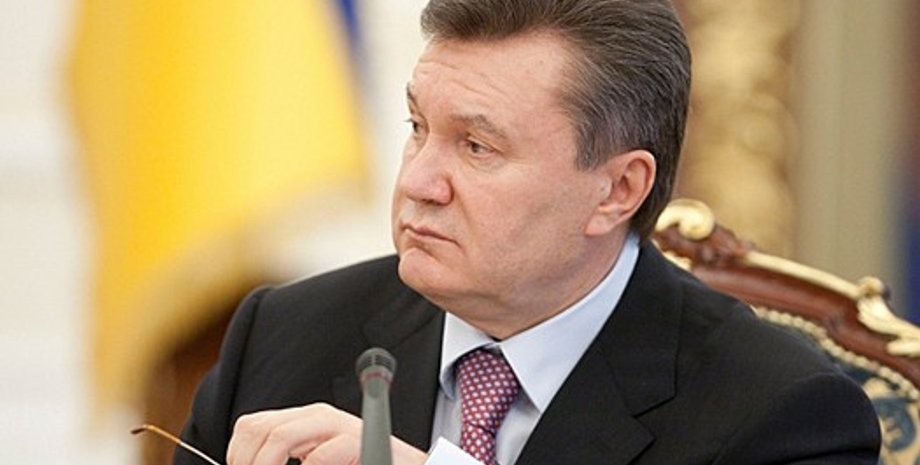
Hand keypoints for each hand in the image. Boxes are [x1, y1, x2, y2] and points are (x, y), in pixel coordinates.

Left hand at [226, 403, 427, 464]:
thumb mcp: (316, 461)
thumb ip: (289, 457)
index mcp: (305, 421)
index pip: (252, 426)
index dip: (237, 455)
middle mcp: (320, 418)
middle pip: (260, 429)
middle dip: (247, 462)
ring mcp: (340, 427)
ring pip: (283, 436)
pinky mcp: (360, 441)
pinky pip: (321, 455)